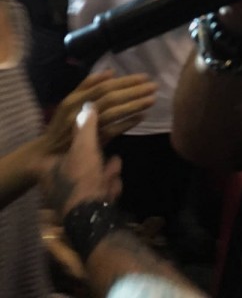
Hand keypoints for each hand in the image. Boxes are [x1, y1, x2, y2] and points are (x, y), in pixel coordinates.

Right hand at [41, 71, 156, 154]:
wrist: (48, 151)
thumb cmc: (62, 123)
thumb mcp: (70, 101)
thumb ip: (88, 85)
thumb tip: (110, 72)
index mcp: (74, 98)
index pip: (104, 86)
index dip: (125, 81)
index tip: (144, 77)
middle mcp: (79, 110)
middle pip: (110, 97)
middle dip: (134, 91)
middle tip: (153, 86)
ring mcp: (85, 127)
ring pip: (113, 113)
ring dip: (134, 106)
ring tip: (151, 100)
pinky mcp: (90, 142)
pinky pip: (112, 131)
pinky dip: (127, 124)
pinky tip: (141, 117)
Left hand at [43, 104, 122, 218]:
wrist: (91, 216)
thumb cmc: (81, 178)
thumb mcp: (85, 146)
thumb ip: (87, 126)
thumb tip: (89, 105)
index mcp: (46, 169)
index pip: (51, 152)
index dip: (67, 144)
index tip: (81, 138)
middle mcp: (53, 185)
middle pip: (74, 164)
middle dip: (93, 158)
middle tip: (104, 151)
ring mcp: (68, 199)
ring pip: (88, 178)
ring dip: (103, 172)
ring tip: (115, 164)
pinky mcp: (84, 210)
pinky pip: (97, 191)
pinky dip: (107, 185)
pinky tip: (115, 184)